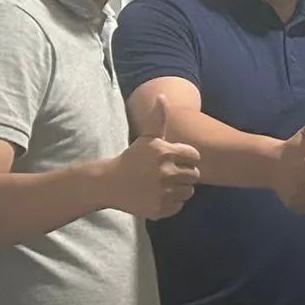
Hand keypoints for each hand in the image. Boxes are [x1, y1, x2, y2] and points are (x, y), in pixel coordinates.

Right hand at [105, 100, 199, 217]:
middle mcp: (166, 172)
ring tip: (163, 185)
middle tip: (166, 174)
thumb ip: (158, 119)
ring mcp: (163, 192)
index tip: (172, 160)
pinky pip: (179, 206)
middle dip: (184, 174)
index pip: (194, 156)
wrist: (109, 183)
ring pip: (189, 192)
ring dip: (180, 189)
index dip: (185, 158)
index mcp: (165, 152)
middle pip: (194, 176)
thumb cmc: (132, 158)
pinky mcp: (159, 208)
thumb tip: (162, 96)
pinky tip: (158, 196)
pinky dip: (172, 203)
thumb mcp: (146, 138)